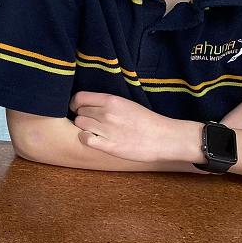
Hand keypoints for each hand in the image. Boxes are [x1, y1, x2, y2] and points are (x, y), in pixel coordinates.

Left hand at [69, 91, 199, 163]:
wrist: (165, 138)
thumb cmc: (148, 121)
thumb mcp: (127, 104)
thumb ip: (108, 103)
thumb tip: (89, 104)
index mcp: (112, 100)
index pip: (79, 97)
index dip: (75, 103)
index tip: (78, 108)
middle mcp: (107, 113)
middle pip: (79, 112)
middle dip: (82, 116)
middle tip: (91, 121)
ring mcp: (107, 130)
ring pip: (80, 124)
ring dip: (84, 127)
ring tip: (94, 130)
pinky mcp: (109, 145)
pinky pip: (85, 139)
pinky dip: (86, 138)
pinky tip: (94, 139)